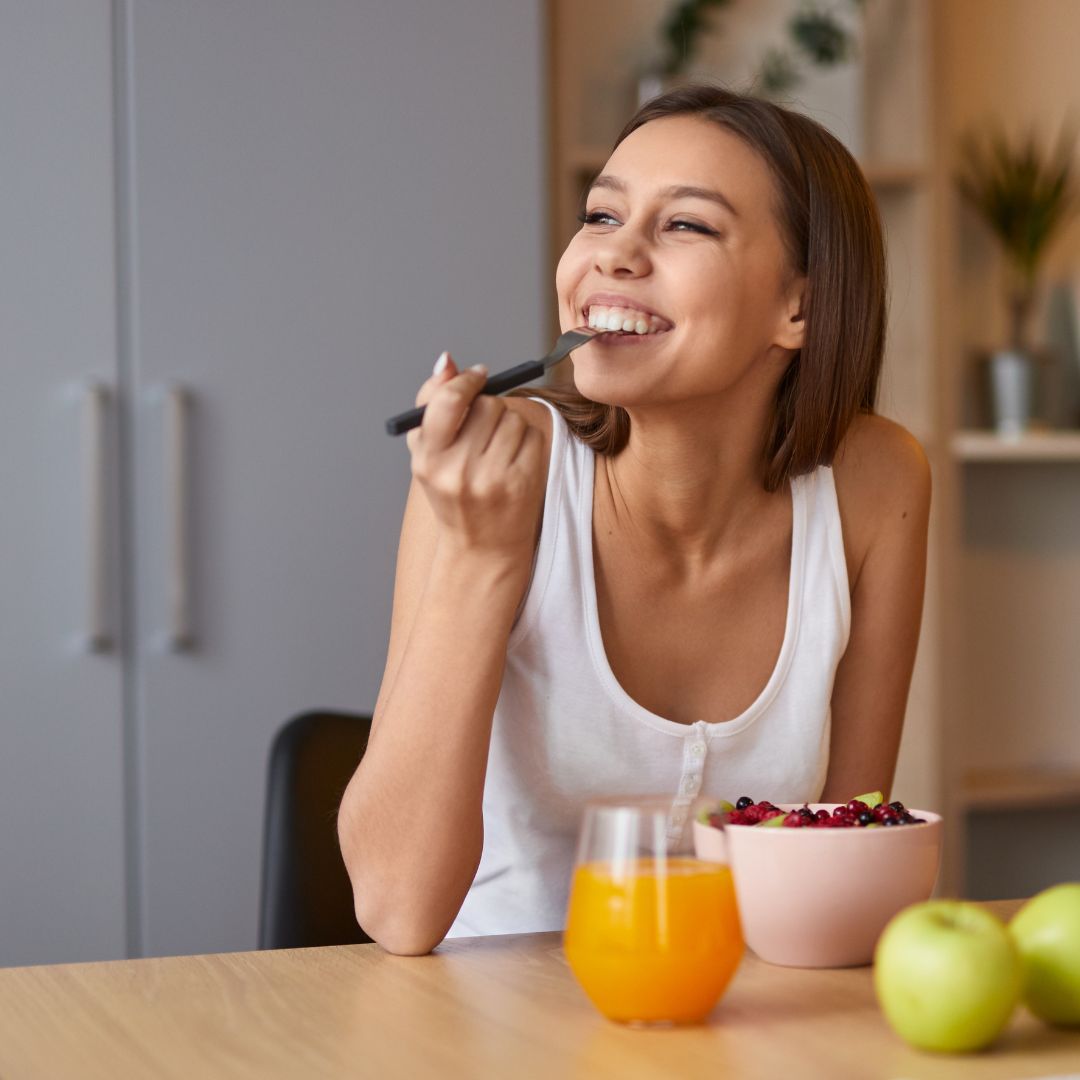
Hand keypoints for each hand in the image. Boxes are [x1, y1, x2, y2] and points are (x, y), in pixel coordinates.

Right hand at [406, 352, 545, 556]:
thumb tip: (447, 361)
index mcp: (429, 460)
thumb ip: (431, 402)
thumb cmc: (452, 492)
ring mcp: (493, 479)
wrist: (482, 546)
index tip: (478, 375)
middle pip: (487, 405)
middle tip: (484, 426)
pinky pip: (532, 436)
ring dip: (509, 424)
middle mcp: (459, 471)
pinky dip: (526, 441)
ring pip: (513, 418)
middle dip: (489, 407)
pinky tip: (514, 461)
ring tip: (497, 450)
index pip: (449, 401)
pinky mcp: (523, 484)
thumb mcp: (427, 453)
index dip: (467, 381)